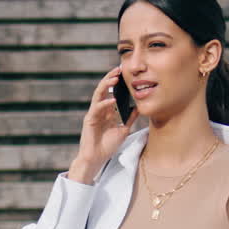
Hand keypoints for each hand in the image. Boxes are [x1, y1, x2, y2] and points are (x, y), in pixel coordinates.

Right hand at [69, 66, 139, 183]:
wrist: (96, 159)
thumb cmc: (107, 146)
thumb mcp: (123, 130)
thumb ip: (129, 118)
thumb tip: (139, 108)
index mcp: (106, 111)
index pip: (111, 92)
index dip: (117, 82)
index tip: (125, 73)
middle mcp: (99, 109)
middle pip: (104, 89)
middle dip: (111, 78)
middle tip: (119, 69)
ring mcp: (94, 114)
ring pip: (98, 95)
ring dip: (106, 85)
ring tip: (115, 78)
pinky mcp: (89, 120)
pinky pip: (97, 108)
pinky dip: (105, 103)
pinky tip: (113, 100)